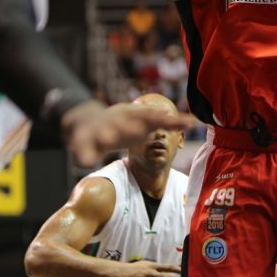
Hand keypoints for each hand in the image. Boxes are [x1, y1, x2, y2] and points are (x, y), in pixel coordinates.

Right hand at [62, 101, 183, 165]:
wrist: (85, 115)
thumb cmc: (123, 120)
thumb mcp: (144, 118)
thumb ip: (166, 122)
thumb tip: (192, 121)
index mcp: (134, 116)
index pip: (154, 118)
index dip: (170, 121)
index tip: (188, 123)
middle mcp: (118, 121)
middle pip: (127, 125)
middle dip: (132, 128)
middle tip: (140, 130)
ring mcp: (101, 130)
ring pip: (104, 133)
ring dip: (106, 136)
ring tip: (107, 140)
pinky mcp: (84, 141)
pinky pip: (84, 148)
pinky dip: (85, 155)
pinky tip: (87, 161)